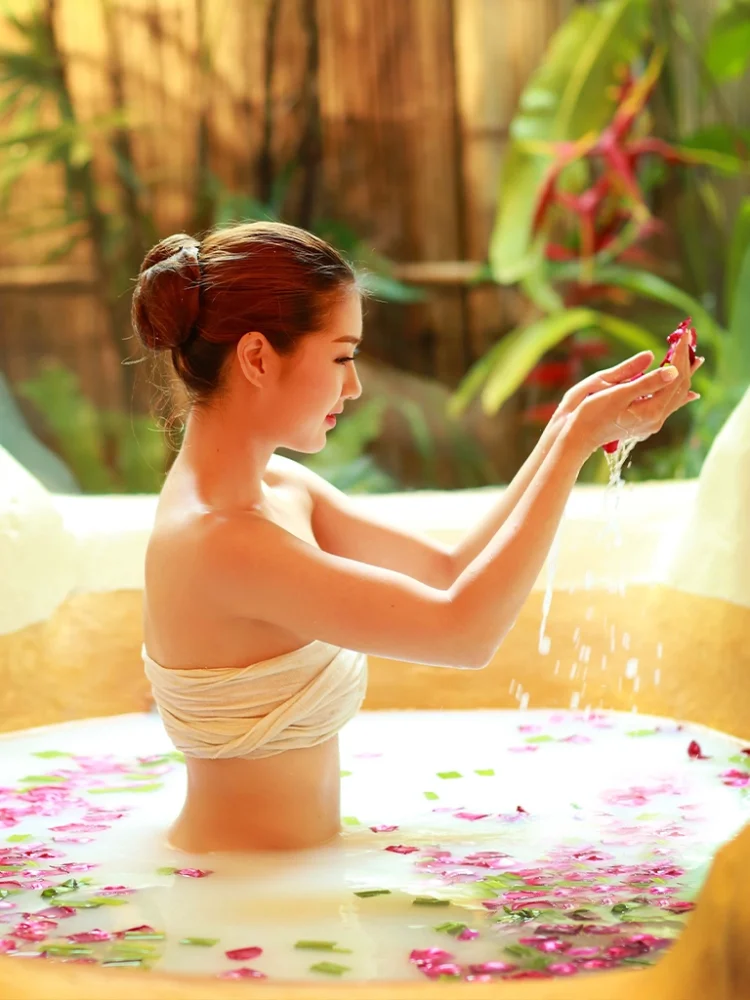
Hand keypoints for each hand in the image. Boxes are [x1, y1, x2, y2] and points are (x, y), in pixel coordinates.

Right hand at [561, 327, 701, 455]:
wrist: (576, 437)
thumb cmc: (591, 413)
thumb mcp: (617, 394)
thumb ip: (646, 382)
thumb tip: (672, 370)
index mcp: (651, 411)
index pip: (675, 377)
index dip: (680, 354)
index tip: (683, 334)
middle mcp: (656, 419)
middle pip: (680, 387)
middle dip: (685, 362)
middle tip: (689, 339)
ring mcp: (651, 422)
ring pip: (676, 396)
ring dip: (684, 375)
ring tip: (694, 359)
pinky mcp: (644, 423)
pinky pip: (668, 404)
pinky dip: (676, 391)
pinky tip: (688, 394)